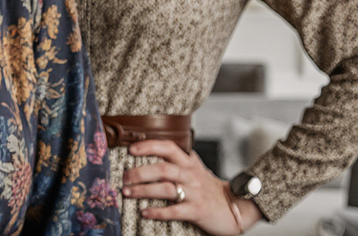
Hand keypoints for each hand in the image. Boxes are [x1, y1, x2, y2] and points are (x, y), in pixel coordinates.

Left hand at [123, 140, 263, 235]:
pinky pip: (175, 211)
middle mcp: (191, 174)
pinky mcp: (197, 211)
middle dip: (140, 172)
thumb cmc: (206, 187)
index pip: (168, 147)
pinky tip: (144, 212)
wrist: (234, 206)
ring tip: (127, 193)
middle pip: (163, 168)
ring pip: (166, 188)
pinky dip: (158, 211)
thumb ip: (174, 160)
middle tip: (124, 177)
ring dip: (143, 190)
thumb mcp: (192, 168)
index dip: (149, 146)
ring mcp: (194, 192)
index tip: (131, 149)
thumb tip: (142, 151)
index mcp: (188, 162)